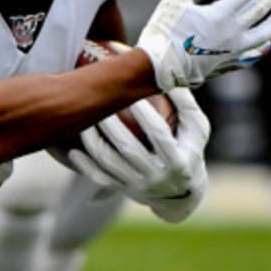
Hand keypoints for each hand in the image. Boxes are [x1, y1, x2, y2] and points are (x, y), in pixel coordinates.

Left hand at [67, 87, 209, 222]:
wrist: (180, 193)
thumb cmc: (189, 149)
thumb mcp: (197, 129)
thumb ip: (185, 104)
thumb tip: (170, 76)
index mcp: (179, 162)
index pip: (159, 135)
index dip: (145, 114)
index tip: (132, 93)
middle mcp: (157, 177)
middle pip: (128, 149)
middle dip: (112, 125)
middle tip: (99, 102)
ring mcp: (137, 186)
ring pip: (109, 163)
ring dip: (93, 141)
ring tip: (84, 120)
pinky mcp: (122, 190)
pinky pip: (98, 177)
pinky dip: (85, 164)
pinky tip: (73, 149)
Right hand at [136, 0, 270, 89]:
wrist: (155, 70)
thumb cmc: (162, 34)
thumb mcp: (173, 1)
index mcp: (221, 15)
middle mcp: (232, 33)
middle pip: (260, 9)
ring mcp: (231, 51)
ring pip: (263, 35)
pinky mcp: (225, 65)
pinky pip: (250, 56)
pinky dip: (260, 49)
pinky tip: (265, 45)